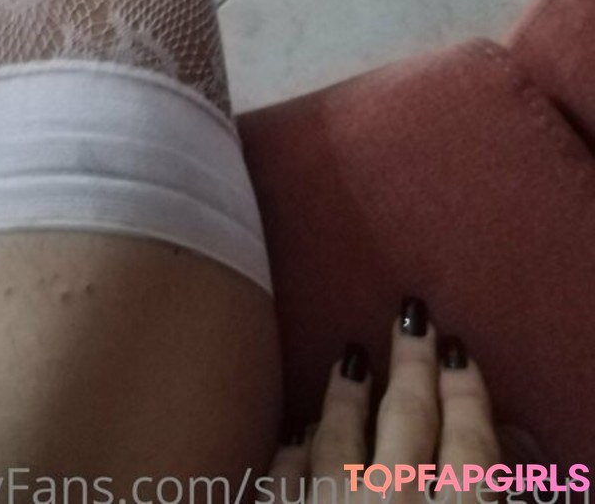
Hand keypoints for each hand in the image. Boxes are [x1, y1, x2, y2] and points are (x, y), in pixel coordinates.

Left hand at [269, 300, 499, 500]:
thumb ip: (503, 491)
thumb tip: (518, 450)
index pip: (470, 446)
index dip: (466, 395)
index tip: (456, 350)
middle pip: (407, 423)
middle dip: (411, 367)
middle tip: (409, 318)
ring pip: (339, 445)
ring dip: (345, 401)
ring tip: (349, 360)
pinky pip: (284, 488)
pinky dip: (293, 460)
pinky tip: (298, 438)